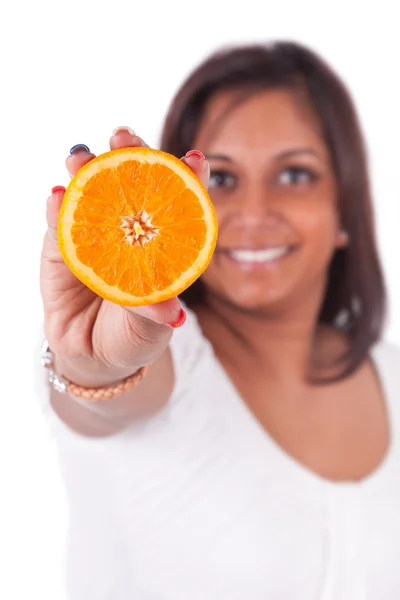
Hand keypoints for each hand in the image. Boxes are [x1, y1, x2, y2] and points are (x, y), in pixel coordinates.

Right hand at [40, 127, 209, 385]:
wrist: (92, 354)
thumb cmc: (133, 335)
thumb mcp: (149, 328)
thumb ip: (155, 313)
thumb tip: (173, 312)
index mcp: (163, 240)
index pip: (180, 201)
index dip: (188, 177)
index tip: (194, 159)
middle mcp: (131, 227)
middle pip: (133, 181)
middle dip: (130, 153)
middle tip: (123, 136)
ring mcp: (96, 230)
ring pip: (92, 190)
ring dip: (86, 167)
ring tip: (81, 155)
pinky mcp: (61, 242)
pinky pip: (58, 220)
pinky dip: (57, 205)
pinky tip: (57, 194)